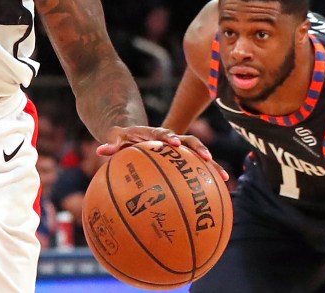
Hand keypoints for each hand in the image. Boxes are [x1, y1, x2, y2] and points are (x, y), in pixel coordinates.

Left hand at [96, 126, 229, 181]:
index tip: (175, 143)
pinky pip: (197, 167)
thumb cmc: (125, 139)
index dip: (169, 137)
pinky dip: (208, 176)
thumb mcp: (117, 139)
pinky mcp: (183, 158)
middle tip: (207, 158)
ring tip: (224, 177)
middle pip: (188, 141)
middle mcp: (170, 139)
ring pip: (198, 154)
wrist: (134, 133)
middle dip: (198, 148)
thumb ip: (112, 144)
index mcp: (153, 134)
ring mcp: (179, 148)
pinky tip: (220, 191)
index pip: (162, 134)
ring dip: (211, 164)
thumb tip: (99, 150)